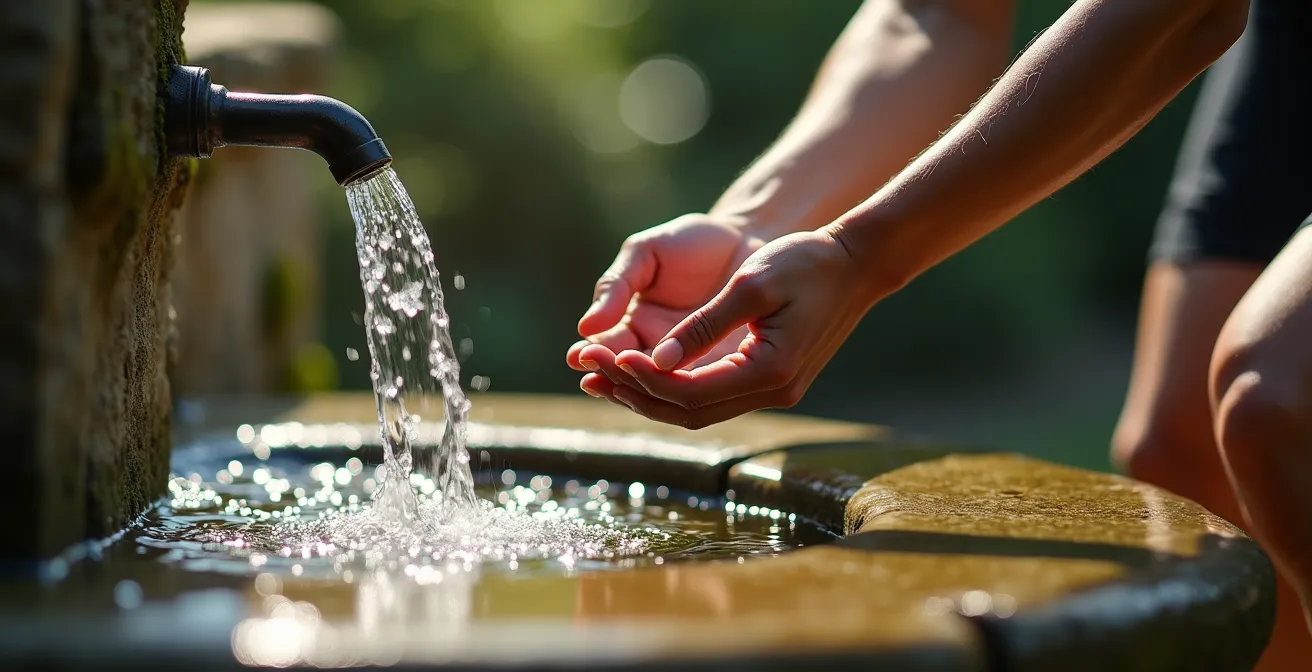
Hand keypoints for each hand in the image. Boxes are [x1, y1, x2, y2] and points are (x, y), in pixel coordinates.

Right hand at [567, 214, 765, 389]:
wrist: (750, 241)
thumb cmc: (693, 242)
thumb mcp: (647, 252)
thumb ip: (617, 284)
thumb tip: (586, 327)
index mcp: (633, 325)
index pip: (607, 348)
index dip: (593, 354)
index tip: (580, 356)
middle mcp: (658, 351)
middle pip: (629, 376)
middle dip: (610, 379)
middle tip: (594, 380)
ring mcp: (691, 364)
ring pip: (662, 390)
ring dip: (642, 393)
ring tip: (627, 391)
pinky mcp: (723, 369)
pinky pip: (704, 389)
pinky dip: (688, 394)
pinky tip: (679, 394)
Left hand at [583, 228, 874, 428]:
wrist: (856, 263)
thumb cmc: (806, 262)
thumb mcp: (750, 285)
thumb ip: (702, 326)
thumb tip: (655, 360)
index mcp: (769, 372)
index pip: (689, 393)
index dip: (643, 378)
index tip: (608, 354)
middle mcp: (772, 392)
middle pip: (688, 412)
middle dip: (636, 393)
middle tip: (590, 372)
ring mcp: (773, 390)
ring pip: (698, 409)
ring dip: (650, 394)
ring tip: (603, 377)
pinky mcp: (769, 379)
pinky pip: (712, 395)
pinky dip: (673, 386)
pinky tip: (643, 371)